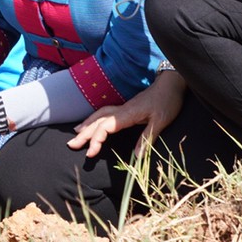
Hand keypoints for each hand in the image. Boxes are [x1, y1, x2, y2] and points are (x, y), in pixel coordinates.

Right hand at [67, 71, 186, 158]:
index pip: (104, 127)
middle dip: (83, 133)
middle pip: (97, 121)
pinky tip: (92, 122)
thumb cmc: (167, 101)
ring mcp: (122, 108)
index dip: (95, 140)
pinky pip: (104, 113)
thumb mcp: (160, 121)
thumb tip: (136, 157)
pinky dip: (94, 118)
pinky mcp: (126, 108)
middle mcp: (121, 110)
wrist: (170, 84)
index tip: (90, 154)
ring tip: (76, 133)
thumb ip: (146, 139)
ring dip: (86, 124)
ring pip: (98, 115)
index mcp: (127, 114)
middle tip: (70, 144)